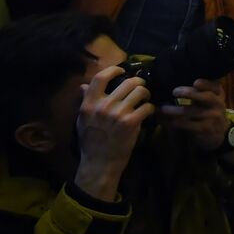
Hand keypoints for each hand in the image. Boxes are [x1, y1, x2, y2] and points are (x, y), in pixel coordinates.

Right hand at [74, 66, 153, 199]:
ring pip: (140, 92)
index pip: (100, 78)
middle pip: (127, 82)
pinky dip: (151, 108)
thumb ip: (84, 102)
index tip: (121, 70)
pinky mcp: (131, 122)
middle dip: (138, 82)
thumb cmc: (90, 142)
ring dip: (146, 94)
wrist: (100, 163)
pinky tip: (148, 112)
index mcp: (89, 104)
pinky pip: (147, 107)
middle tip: (140, 87)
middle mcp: (104, 106)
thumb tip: (83, 86)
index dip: (113, 70)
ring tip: (145, 98)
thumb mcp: (82, 120)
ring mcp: (118, 114)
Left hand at [158, 78, 229, 150]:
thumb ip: (200, 88)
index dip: (205, 84)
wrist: (217, 132)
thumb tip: (180, 75)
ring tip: (162, 108)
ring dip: (173, 110)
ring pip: (190, 112)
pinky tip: (164, 121)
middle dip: (189, 93)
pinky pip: (186, 124)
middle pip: (206, 97)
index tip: (195, 82)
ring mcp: (212, 117)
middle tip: (174, 92)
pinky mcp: (204, 129)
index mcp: (218, 93)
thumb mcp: (210, 97)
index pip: (214, 86)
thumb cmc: (208, 109)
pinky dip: (173, 122)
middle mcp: (218, 104)